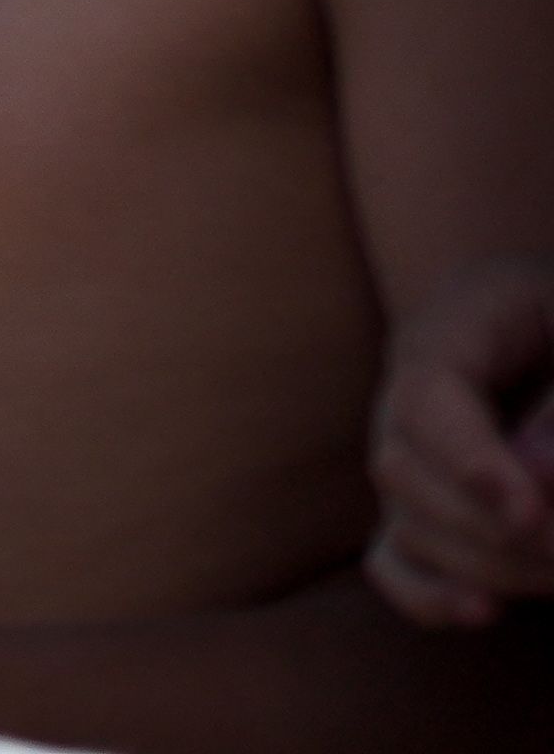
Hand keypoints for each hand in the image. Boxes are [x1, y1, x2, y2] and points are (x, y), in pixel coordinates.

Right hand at [368, 255, 553, 628]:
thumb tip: (537, 479)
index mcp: (457, 320)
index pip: (424, 396)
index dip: (470, 462)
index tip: (533, 515)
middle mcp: (412, 385)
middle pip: (401, 466)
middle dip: (492, 527)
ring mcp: (414, 447)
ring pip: (404, 521)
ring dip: (490, 565)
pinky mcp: (429, 504)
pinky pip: (393, 559)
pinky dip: (428, 594)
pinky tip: (486, 610)